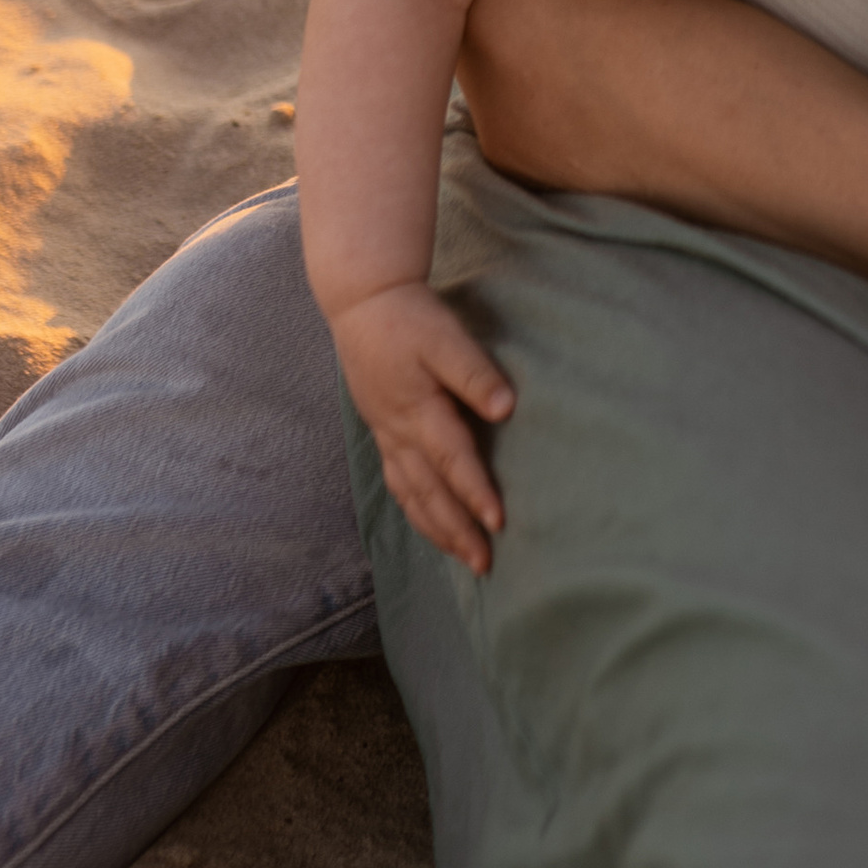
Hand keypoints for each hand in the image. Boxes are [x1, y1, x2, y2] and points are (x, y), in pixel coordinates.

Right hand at [328, 284, 515, 574]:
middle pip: (430, 492)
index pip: (452, 462)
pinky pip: (397, 482)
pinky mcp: (381, 430)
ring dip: (436, 528)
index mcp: (418, 410)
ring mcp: (386, 434)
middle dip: (456, 530)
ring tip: (461, 556)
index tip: (498, 524)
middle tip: (484, 564)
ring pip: (410, 493)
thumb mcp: (446, 336)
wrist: (363, 303)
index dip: (475, 494)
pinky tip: (427, 521)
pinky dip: (414, 509)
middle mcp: (399, 431)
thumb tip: (505, 409)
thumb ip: (474, 373)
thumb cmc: (409, 318)